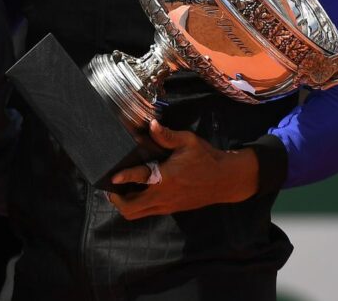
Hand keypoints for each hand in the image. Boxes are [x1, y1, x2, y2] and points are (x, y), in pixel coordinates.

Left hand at [106, 120, 258, 219]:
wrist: (225, 180)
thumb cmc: (205, 158)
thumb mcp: (188, 142)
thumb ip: (167, 135)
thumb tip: (151, 124)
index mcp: (166, 177)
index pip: (140, 178)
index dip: (124, 177)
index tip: (113, 177)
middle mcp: (163, 195)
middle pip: (131, 208)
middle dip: (117, 199)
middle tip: (111, 186)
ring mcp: (166, 205)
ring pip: (136, 214)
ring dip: (125, 204)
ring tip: (120, 190)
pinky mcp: (170, 209)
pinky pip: (147, 212)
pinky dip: (137, 205)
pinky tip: (136, 192)